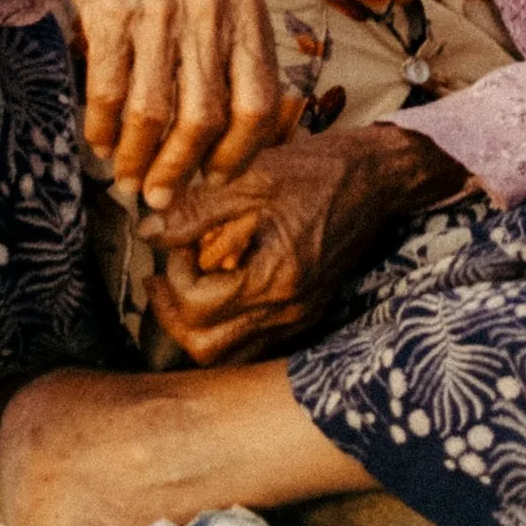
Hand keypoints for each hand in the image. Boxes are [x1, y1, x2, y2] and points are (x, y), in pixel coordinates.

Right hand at [0, 0, 289, 206]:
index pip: (259, 105)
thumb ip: (236, 58)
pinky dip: (102, 127)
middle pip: (203, 119)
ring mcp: (159, 7)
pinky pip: (109, 89)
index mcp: (247, 11)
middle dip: (178, 170)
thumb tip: (236, 148)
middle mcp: (209, 8)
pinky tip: (99, 141)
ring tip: (126, 177)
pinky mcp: (110, 7)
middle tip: (159, 196)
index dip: (239, 154)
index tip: (214, 178)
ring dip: (136, 158)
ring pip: (153, 112)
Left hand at [142, 125, 467, 366]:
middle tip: (164, 277)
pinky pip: (252, 342)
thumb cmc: (315, 171)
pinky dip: (226, 325)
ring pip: (229, 355)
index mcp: (274, 279)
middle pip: (207, 348)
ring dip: (197, 326)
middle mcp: (288, 311)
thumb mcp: (250, 177)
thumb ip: (195, 210)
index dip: (173, 276)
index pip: (197, 308)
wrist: (376, 178)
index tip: (175, 243)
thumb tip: (149, 233)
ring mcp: (299, 317)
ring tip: (186, 284)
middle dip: (174, 314)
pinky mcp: (305, 313)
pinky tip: (220, 287)